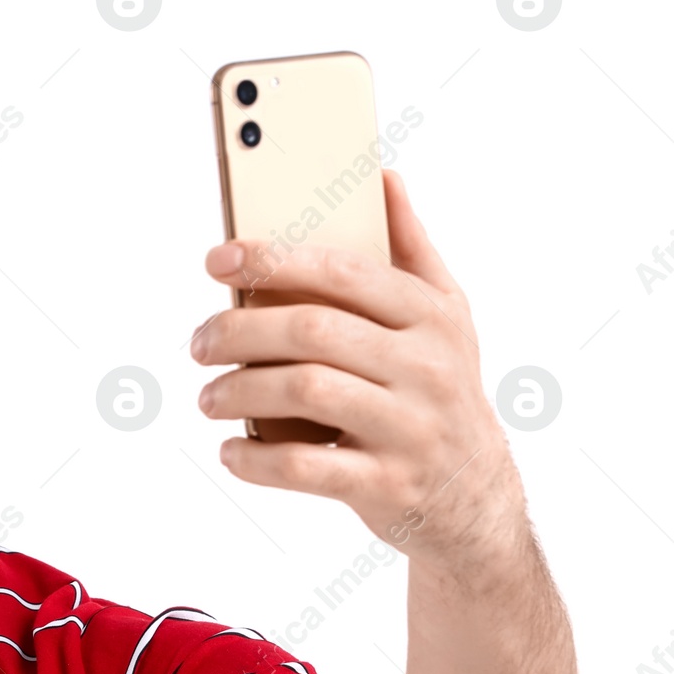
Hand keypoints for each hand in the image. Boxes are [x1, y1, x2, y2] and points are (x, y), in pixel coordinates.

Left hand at [191, 170, 527, 570]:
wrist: (473, 496)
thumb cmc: (441, 391)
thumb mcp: (445, 317)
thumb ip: (411, 248)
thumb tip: (384, 178)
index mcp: (430, 316)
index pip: (342, 274)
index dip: (274, 260)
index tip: (219, 259)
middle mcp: (424, 367)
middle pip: (312, 331)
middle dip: (240, 331)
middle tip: (201, 342)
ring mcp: (407, 428)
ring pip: (305, 391)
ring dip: (239, 390)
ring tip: (208, 397)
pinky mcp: (385, 484)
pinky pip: (305, 467)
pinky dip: (255, 459)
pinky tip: (231, 450)